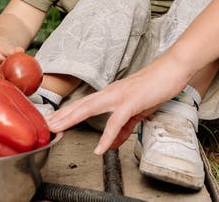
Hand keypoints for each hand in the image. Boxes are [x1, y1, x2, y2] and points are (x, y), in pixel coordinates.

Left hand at [45, 59, 188, 154]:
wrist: (174, 69)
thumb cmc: (157, 86)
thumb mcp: (138, 111)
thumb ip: (124, 128)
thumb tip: (112, 143)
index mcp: (111, 94)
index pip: (83, 104)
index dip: (67, 113)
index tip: (53, 121)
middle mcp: (111, 93)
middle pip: (80, 105)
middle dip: (61, 116)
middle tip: (45, 125)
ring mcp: (120, 96)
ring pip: (89, 109)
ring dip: (72, 120)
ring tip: (58, 130)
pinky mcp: (131, 102)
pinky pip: (116, 122)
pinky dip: (106, 136)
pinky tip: (100, 148)